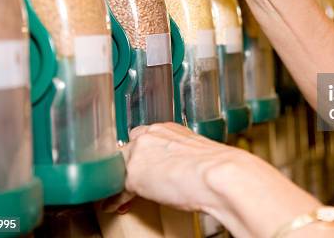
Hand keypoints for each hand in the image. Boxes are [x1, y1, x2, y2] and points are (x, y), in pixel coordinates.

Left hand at [102, 123, 253, 213]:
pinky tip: (116, 205)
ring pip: (120, 167)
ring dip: (123, 180)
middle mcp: (151, 135)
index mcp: (168, 128)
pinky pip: (117, 189)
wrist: (217, 175)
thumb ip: (181, 154)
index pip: (144, 138)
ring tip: (124, 195)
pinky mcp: (133, 174)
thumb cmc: (217, 167)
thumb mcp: (197, 152)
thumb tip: (179, 167)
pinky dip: (116, 199)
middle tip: (135, 180)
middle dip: (129, 163)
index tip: (146, 165)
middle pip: (127, 149)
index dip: (144, 155)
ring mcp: (139, 152)